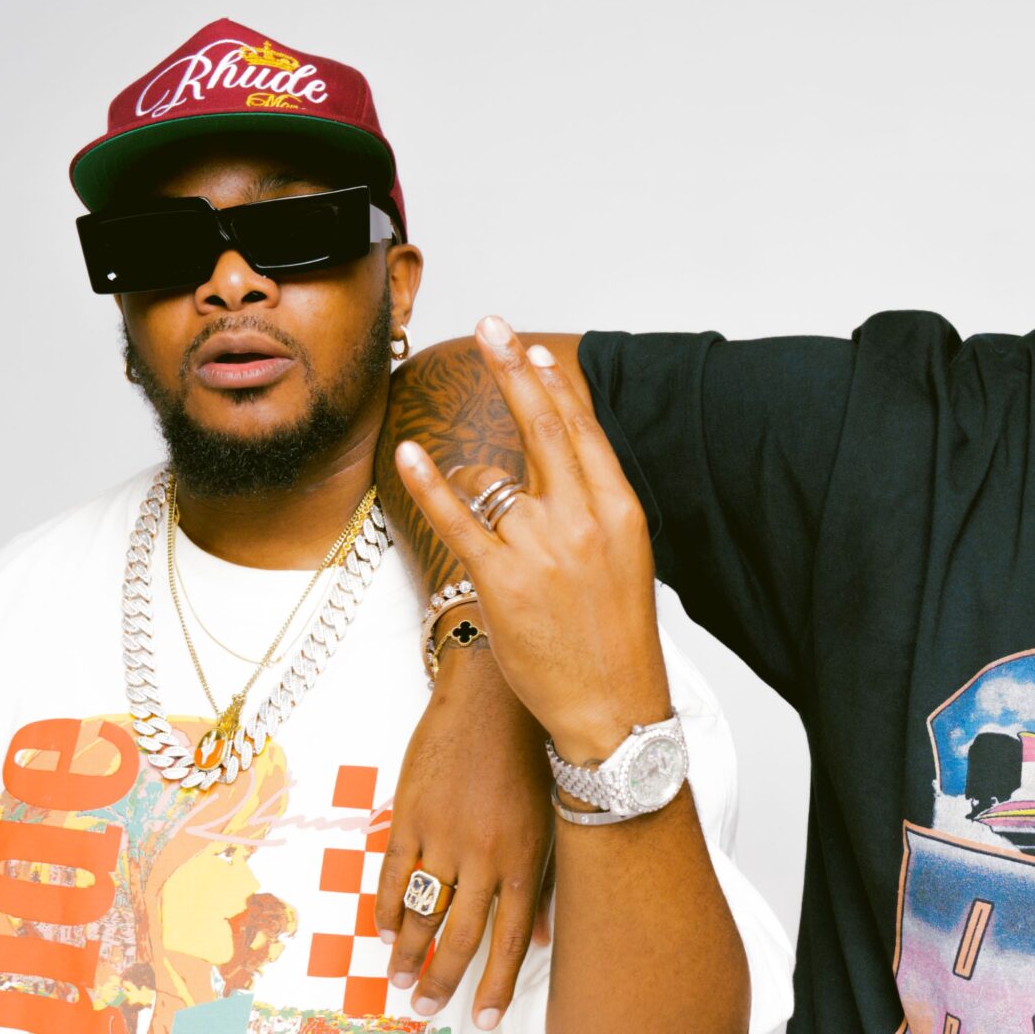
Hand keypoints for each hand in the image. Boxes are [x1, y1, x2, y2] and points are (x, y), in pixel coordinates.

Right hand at [372, 645, 553, 1029]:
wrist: (494, 696)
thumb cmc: (530, 755)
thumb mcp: (550, 820)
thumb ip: (544, 881)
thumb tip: (545, 940)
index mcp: (524, 859)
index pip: (512, 939)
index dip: (496, 985)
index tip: (482, 1019)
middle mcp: (484, 855)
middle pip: (459, 935)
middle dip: (442, 979)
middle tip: (426, 1007)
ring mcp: (442, 835)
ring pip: (421, 912)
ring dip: (408, 952)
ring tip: (400, 978)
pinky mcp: (409, 814)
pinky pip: (393, 874)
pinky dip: (387, 908)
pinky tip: (385, 930)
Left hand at [391, 316, 671, 764]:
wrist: (615, 709)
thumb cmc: (617, 637)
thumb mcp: (626, 556)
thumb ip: (593, 504)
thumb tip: (556, 459)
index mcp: (619, 509)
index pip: (582, 429)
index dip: (554, 384)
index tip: (533, 348)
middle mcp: (582, 517)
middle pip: (541, 424)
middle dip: (513, 368)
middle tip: (490, 324)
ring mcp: (541, 546)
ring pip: (493, 482)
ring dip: (483, 496)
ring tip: (503, 544)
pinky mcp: (502, 579)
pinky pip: (456, 518)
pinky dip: (428, 483)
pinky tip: (409, 453)